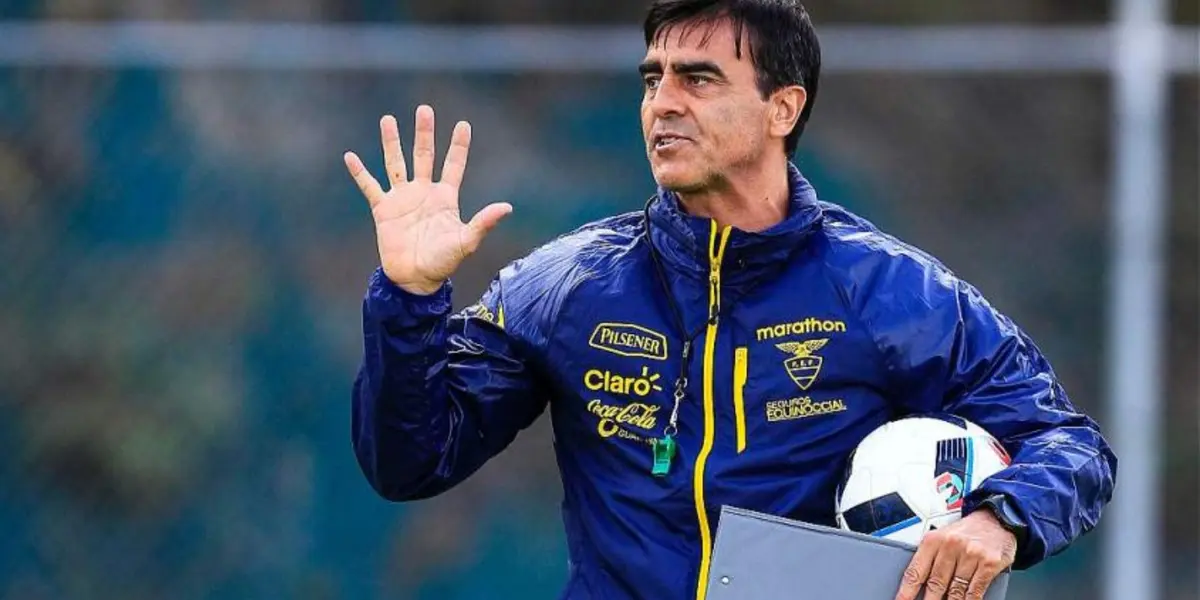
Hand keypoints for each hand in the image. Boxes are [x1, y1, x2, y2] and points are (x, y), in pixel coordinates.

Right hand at [344, 105, 511, 294]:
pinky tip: (350, 157)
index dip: (458, 145)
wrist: (415, 279)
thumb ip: (483, 222)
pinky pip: (370, 186)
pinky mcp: (383, 210)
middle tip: (425, 109)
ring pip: (396, 163)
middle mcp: (423, 192)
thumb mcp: (466, 241)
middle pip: (424, 155)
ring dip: (392, 142)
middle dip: (424, 133)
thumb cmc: (443, 262)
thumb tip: (507, 207)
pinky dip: (360, 172)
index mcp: (445, 197)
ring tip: (388, 119)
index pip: (453, 165)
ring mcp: (402, 199)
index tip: (463, 124)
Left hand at [895, 509, 1016, 599]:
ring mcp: (971, 555)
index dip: (906, 591)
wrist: (996, 519)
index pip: (915, 571)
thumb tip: (919, 584)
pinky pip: (975, 590)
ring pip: (955, 590)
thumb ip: (931, 558)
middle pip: (935, 583)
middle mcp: (951, 545)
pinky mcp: (989, 563)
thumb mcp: (942, 537)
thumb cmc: (966, 531)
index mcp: (934, 540)